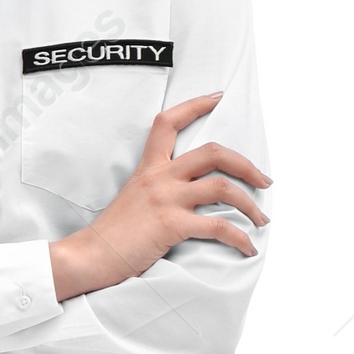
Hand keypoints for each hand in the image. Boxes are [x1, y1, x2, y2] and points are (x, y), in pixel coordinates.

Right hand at [49, 93, 269, 300]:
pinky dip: (240, 238)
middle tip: (264, 181)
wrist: (90, 257)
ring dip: (250, 204)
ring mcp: (166, 200)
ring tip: (261, 219)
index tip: (218, 97)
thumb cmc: (112, 234)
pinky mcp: (171, 225)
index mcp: (149, 168)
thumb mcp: (133, 198)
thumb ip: (157, 189)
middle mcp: (160, 178)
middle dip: (247, 165)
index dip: (195, 105)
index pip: (169, 123)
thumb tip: (187, 195)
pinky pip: (218, 226)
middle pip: (214, 153)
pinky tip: (247, 248)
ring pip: (223, 187)